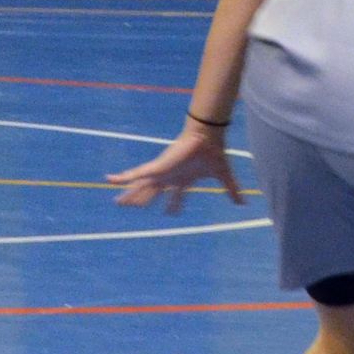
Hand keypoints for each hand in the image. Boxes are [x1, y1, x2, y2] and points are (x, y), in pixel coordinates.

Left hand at [108, 124, 245, 212]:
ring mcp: (161, 173)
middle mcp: (170, 177)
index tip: (170, 214)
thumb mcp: (223, 177)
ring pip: (141, 187)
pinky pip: (135, 174)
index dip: (172, 206)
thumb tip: (244, 203)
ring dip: (130, 195)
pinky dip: (122, 177)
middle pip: (153, 193)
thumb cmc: (213, 154)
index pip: (176, 197)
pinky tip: (109, 180)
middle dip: (143, 200)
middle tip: (133, 208)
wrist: (207, 138)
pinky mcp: (156, 167)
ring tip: (118, 203)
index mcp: (184, 180)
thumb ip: (231, 190)